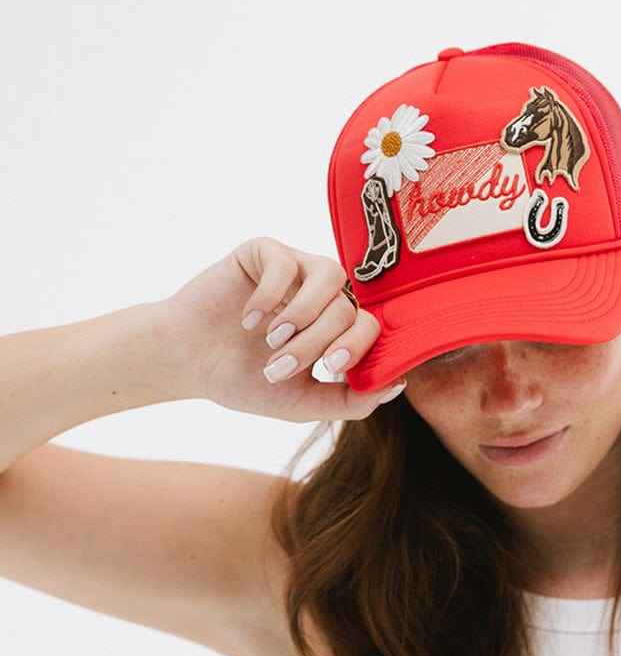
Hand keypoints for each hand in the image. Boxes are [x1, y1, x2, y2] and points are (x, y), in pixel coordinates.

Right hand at [154, 236, 404, 420]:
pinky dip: (270, 295)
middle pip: (348, 307)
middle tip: (280, 365)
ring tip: (273, 340)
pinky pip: (286, 261)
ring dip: (303, 314)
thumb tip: (397, 386)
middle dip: (317, 342)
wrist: (189, 363)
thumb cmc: (246, 382)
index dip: (356, 346)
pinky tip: (248, 319)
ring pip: (330, 276)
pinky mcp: (265, 253)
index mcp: (336, 329)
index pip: (370, 327)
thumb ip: (350, 401)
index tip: (329, 368)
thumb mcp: (303, 402)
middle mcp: (323, 296)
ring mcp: (296, 271)